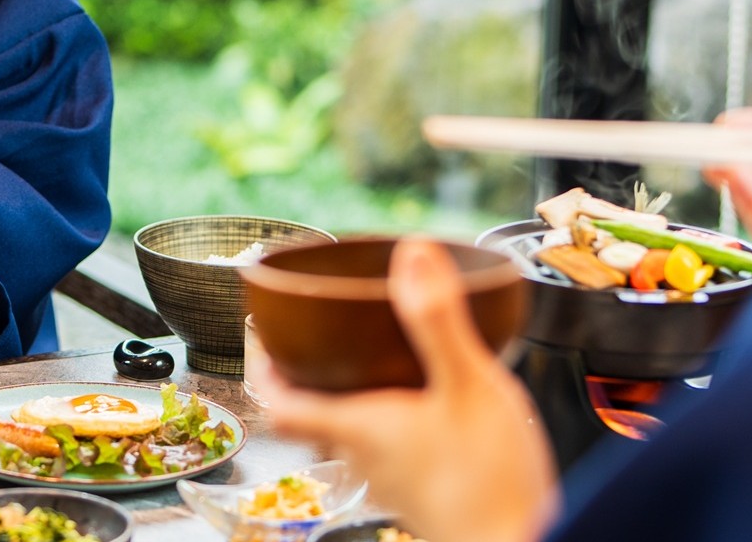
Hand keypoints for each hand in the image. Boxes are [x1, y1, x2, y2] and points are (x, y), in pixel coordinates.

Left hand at [247, 239, 556, 541]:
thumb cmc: (491, 484)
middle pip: (310, 413)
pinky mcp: (421, 493)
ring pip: (348, 432)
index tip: (260, 331)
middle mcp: (362, 457)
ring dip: (349, 396)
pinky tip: (425, 404)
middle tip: (314, 338)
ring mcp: (391, 480)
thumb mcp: (470, 386)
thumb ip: (438, 322)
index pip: (278, 400)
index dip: (261, 364)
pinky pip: (386, 450)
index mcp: (357, 426)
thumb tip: (413, 258)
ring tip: (370, 360)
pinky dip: (388, 419)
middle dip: (307, 374)